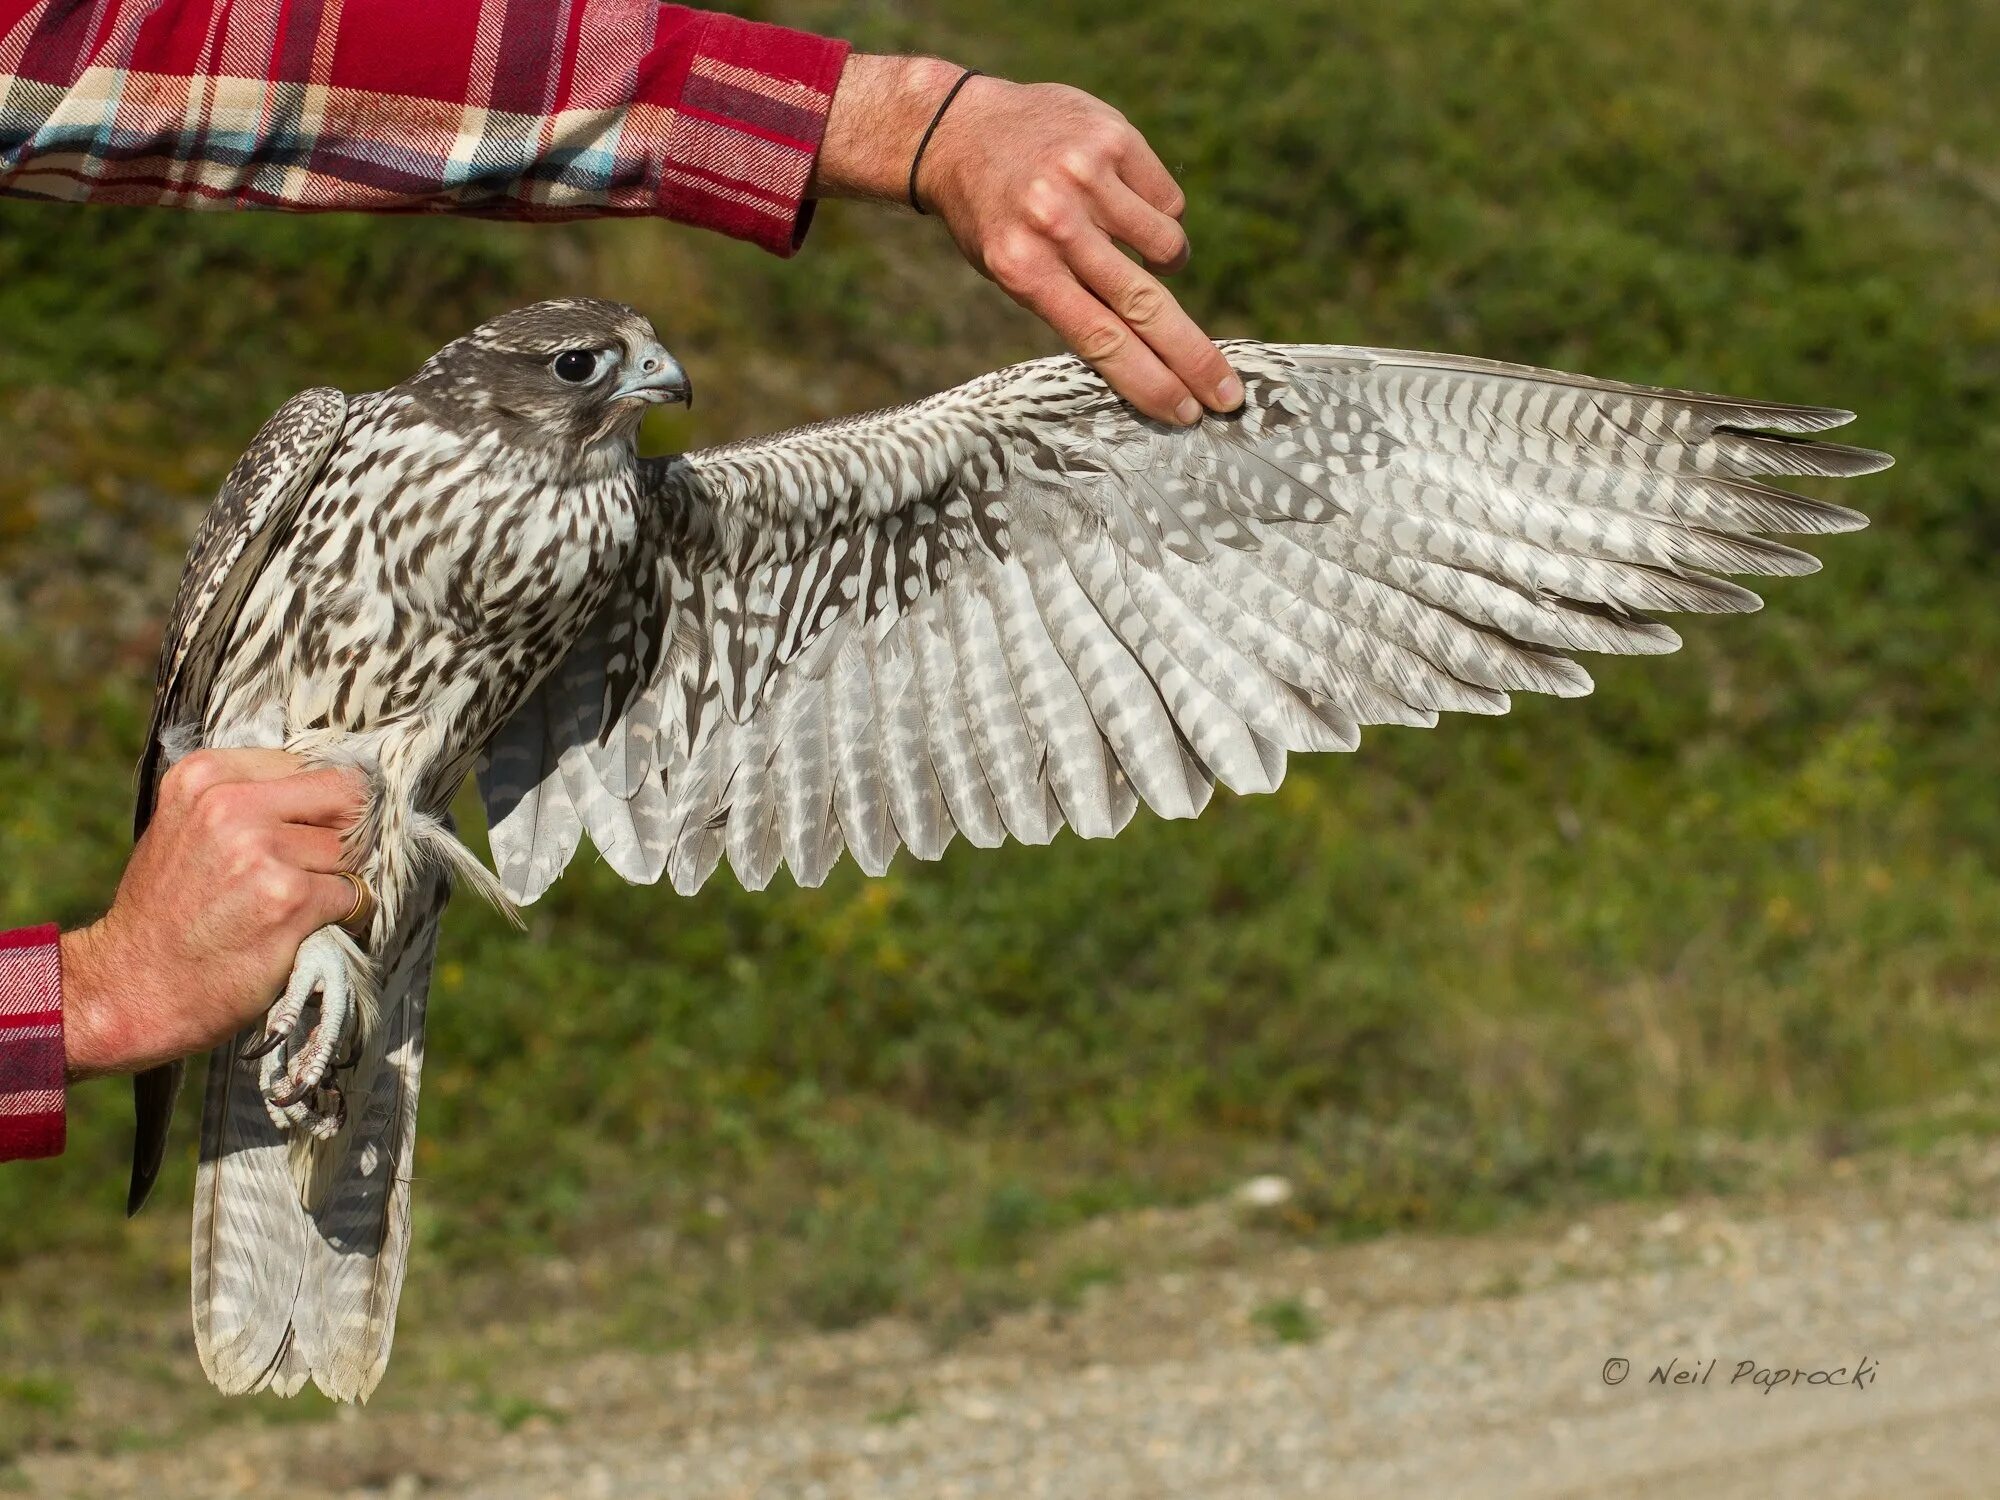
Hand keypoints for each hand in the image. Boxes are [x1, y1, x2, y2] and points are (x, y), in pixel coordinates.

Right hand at [61, 749, 367, 1078]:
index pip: (315, 764)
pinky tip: (308, 927)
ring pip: (350, 848)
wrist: (135, 986)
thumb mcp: (189, 826)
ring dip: (341, 877)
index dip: (329, 801)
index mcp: (205, 776)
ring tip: (297, 902)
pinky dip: (346, 913)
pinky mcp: (287, 897)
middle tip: (326, 864)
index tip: (319, 829)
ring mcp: (259, 850)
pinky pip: (354, 893)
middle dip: (350, 831)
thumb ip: (251, 797)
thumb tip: (337, 785)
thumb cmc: (171, 909)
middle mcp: (228, 805)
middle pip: (344, 796)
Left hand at [814, 56, 1240, 426]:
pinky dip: (1156, 211)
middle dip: (1193, 358)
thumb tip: (1150, 360)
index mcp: (1022, 268)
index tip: (1186, 412)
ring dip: (1166, 262)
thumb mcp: (1011, 271)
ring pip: (1167, 246)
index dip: (1149, 381)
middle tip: (1228, 395)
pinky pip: (1167, 199)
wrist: (958, 128)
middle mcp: (1055, 222)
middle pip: (1144, 306)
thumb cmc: (993, 217)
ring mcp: (1086, 176)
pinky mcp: (1113, 137)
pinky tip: (1120, 199)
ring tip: (1132, 248)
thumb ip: (1070, 305)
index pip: (1100, 340)